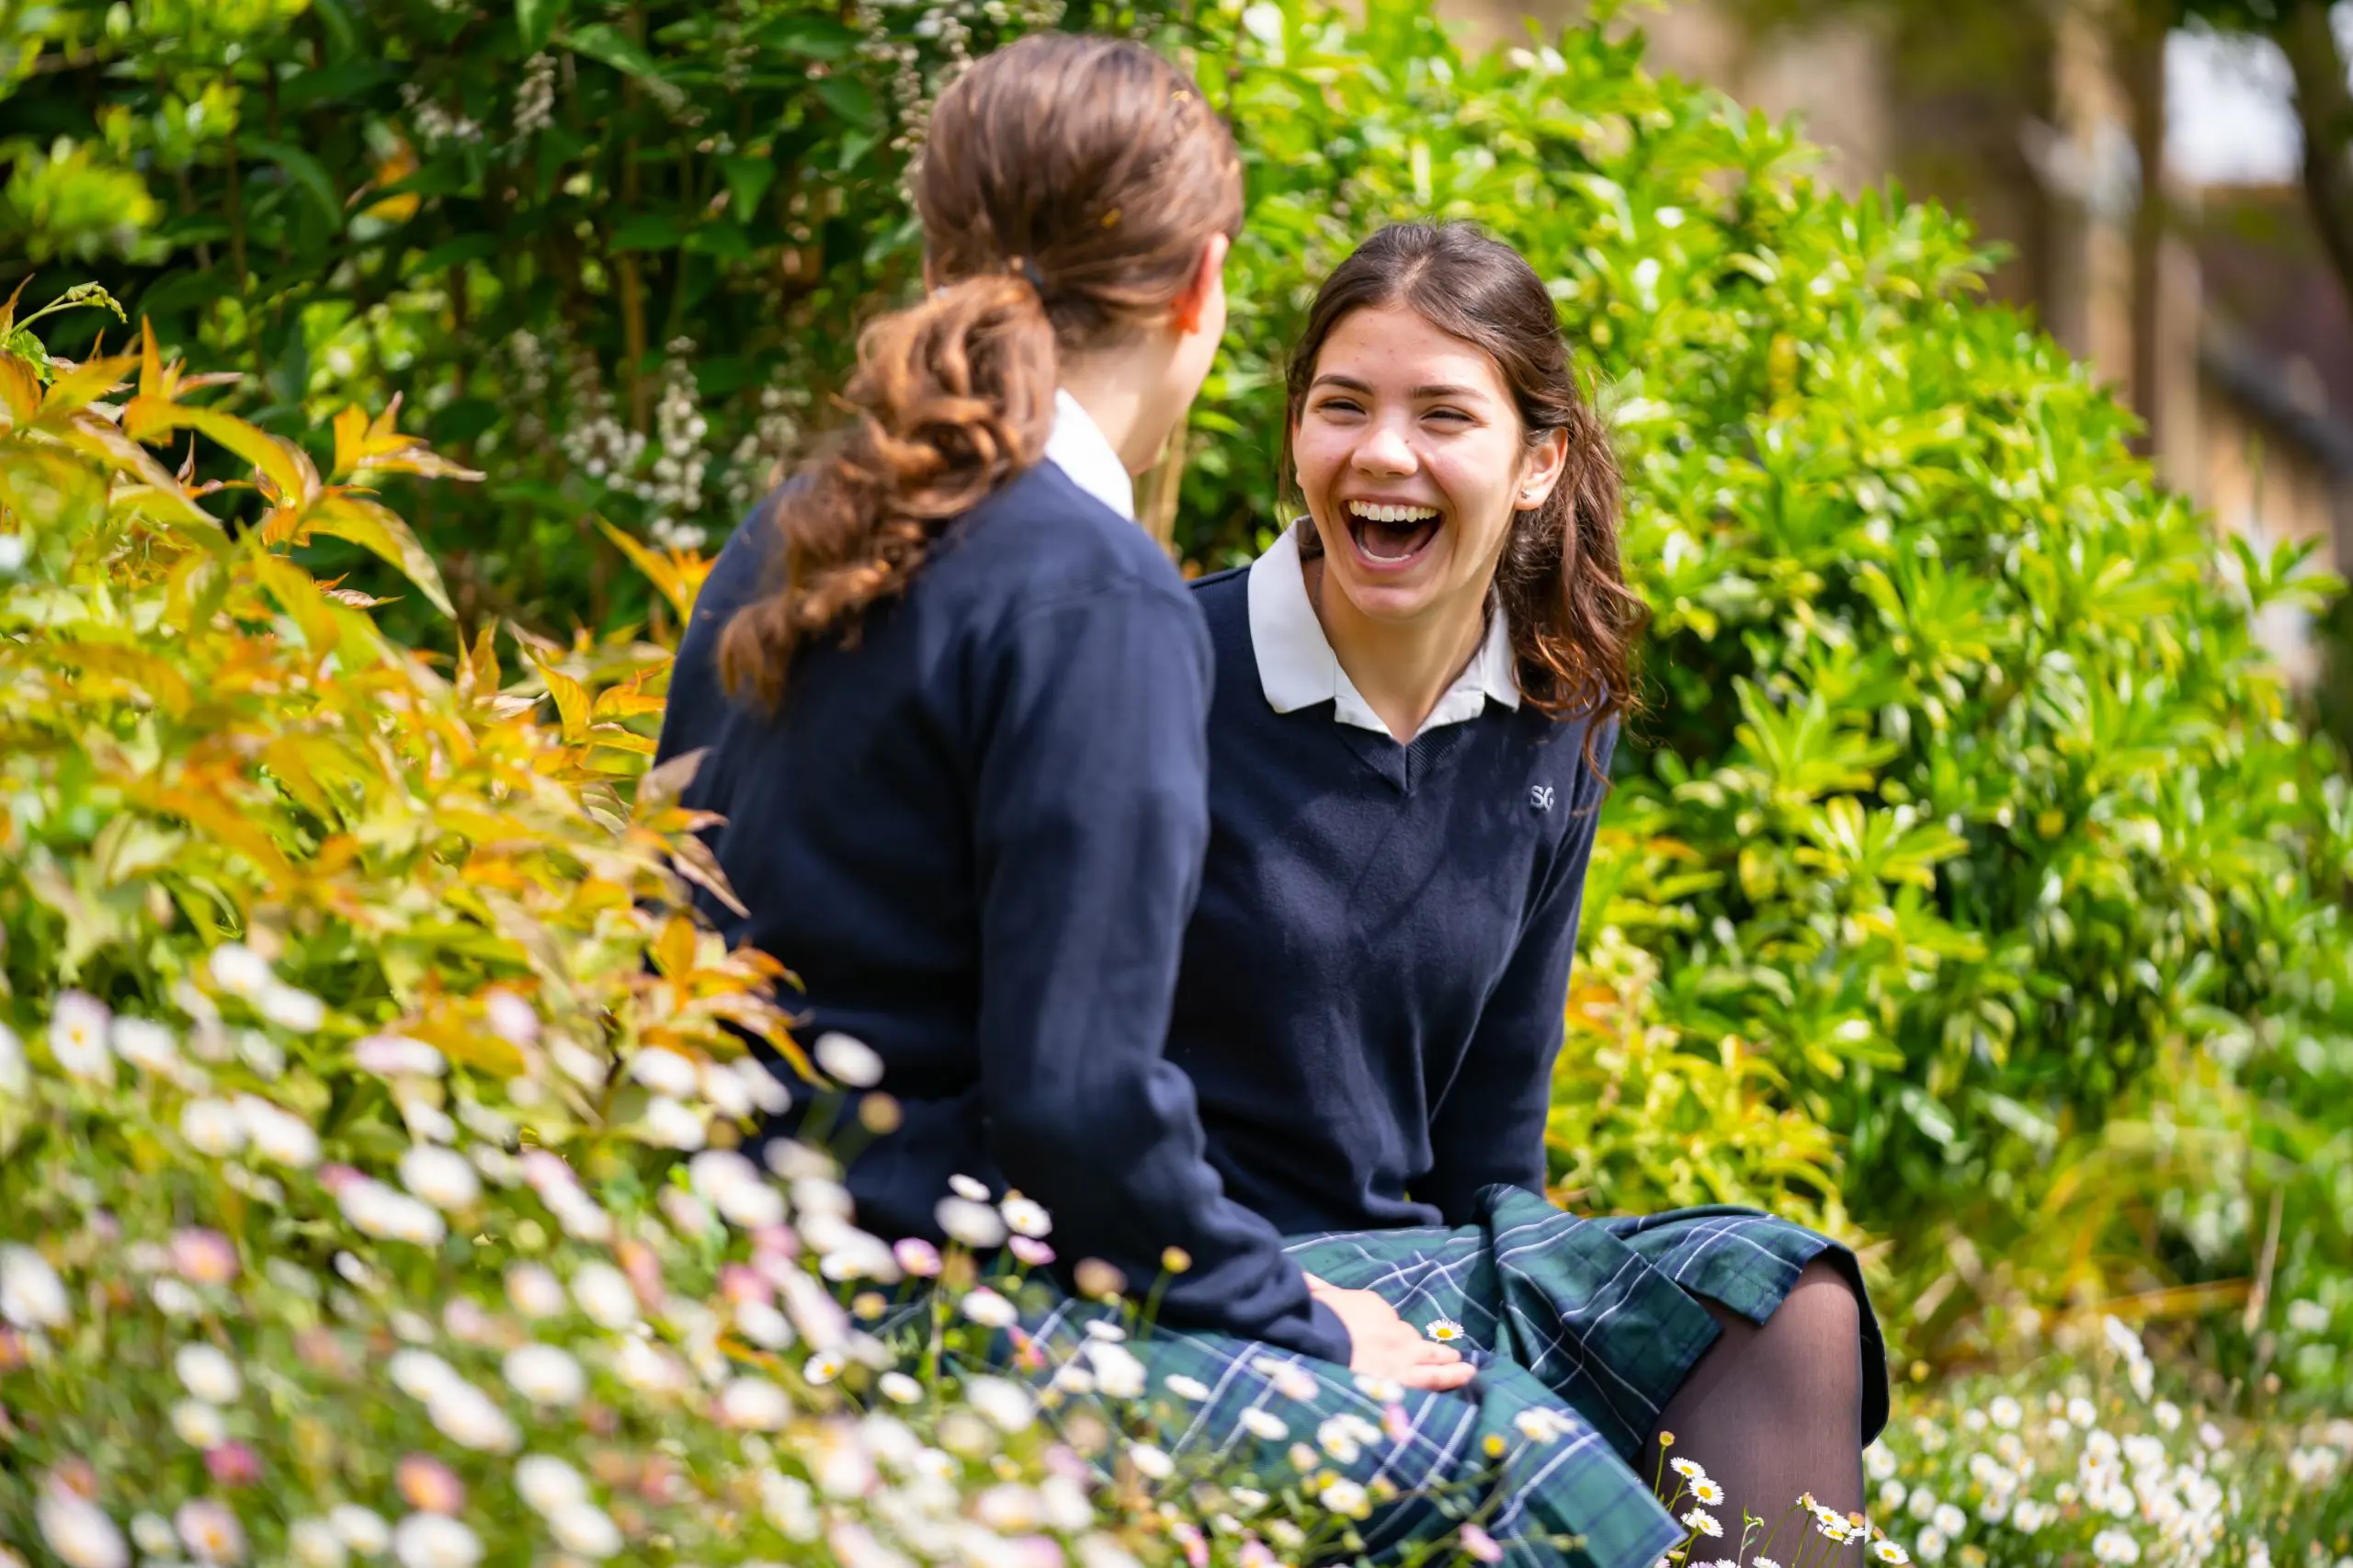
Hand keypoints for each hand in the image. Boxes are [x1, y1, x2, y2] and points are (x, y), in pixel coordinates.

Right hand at [1305, 1275, 1475, 1392]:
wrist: (1319, 1345)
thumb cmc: (1315, 1319)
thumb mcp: (1316, 1298)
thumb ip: (1317, 1289)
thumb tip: (1306, 1279)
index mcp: (1372, 1307)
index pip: (1386, 1319)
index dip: (1387, 1329)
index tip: (1385, 1338)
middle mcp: (1392, 1330)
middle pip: (1411, 1338)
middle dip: (1423, 1347)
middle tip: (1444, 1352)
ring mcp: (1401, 1356)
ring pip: (1431, 1358)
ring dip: (1449, 1362)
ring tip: (1466, 1367)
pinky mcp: (1405, 1380)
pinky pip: (1431, 1379)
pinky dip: (1449, 1378)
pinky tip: (1465, 1376)